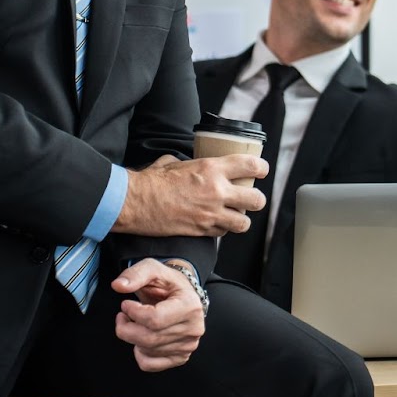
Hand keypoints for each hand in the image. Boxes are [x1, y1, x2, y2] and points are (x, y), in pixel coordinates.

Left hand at [111, 259, 205, 371]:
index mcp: (190, 306)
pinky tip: (141, 339)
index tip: (125, 304)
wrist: (183, 296)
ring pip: (147, 351)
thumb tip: (118, 285)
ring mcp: (188, 345)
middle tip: (122, 316)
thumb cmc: (168, 284)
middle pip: (149, 338)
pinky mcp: (180, 357)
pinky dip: (139, 354)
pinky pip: (150, 365)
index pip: (154, 319)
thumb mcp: (153, 269)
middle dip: (126, 328)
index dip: (133, 313)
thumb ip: (135, 274)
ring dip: (132, 338)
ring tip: (133, 323)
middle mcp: (193, 329)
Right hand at [114, 155, 266, 235]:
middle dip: (256, 200)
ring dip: (242, 219)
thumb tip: (194, 164)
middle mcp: (217, 191)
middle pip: (256, 200)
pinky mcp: (202, 230)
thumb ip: (193, 165)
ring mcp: (211, 213)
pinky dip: (223, 229)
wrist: (135, 202)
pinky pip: (223, 233)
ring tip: (235, 215)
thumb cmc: (152, 180)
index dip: (261, 168)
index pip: (251, 166)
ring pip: (244, 222)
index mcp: (212, 168)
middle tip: (250, 198)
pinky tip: (216, 223)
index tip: (261, 170)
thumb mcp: (176, 163)